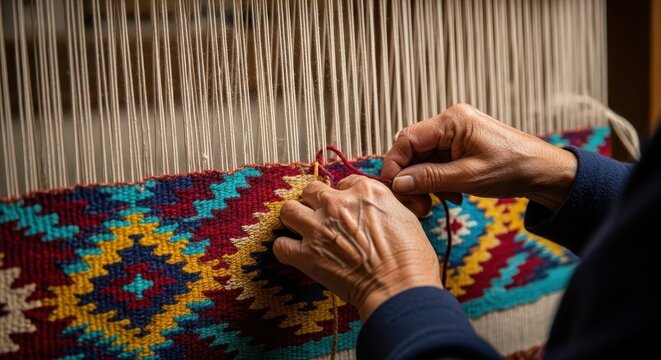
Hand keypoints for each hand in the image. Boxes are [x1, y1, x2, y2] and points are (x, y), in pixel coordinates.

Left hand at [273, 175, 441, 320]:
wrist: (400, 288)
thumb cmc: (410, 259)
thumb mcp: (405, 216)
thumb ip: (383, 206)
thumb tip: (373, 211)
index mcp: (365, 191)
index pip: (343, 182)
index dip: (343, 196)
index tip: (345, 209)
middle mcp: (338, 204)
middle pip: (310, 191)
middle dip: (314, 203)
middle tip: (321, 217)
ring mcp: (319, 228)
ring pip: (288, 210)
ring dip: (294, 220)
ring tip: (303, 230)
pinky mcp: (306, 255)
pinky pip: (281, 245)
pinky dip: (286, 249)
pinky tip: (297, 253)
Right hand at [382, 104, 577, 212]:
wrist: (544, 172)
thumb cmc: (513, 169)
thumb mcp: (468, 178)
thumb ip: (429, 179)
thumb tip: (398, 182)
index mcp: (452, 121)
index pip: (406, 139)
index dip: (395, 165)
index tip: (397, 190)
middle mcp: (450, 122)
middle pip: (412, 150)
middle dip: (412, 178)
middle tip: (420, 204)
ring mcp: (455, 133)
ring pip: (423, 158)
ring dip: (426, 182)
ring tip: (445, 200)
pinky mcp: (460, 144)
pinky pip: (436, 162)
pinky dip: (438, 181)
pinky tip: (452, 194)